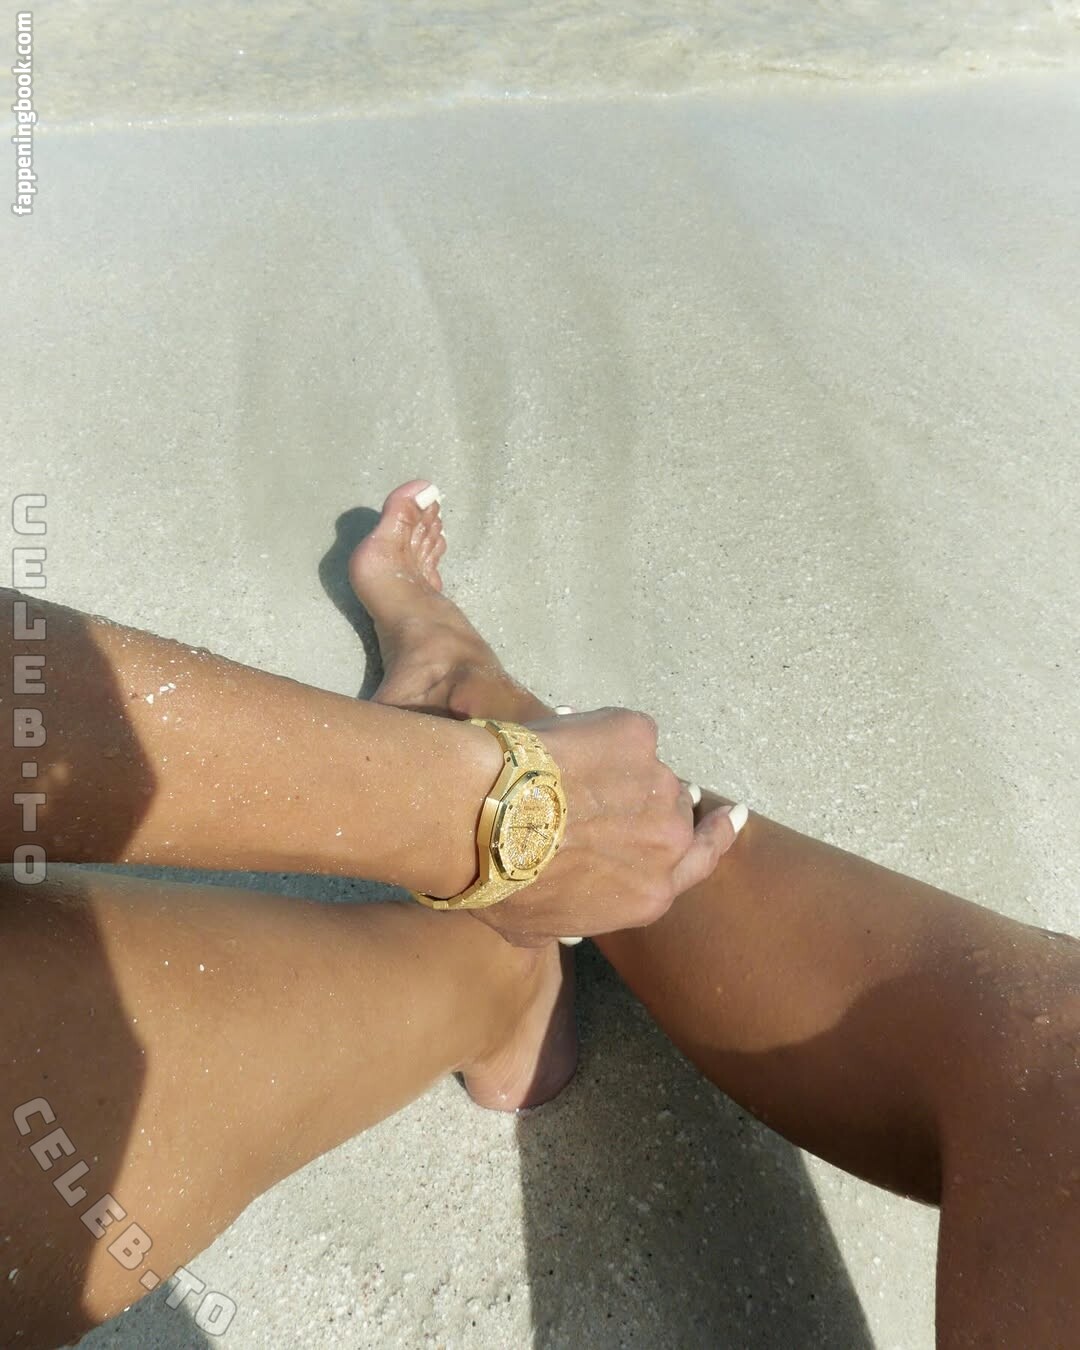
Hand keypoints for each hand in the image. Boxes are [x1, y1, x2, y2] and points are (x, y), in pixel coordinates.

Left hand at [473, 708, 741, 946]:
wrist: (485, 819)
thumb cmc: (502, 882)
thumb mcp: (538, 930)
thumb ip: (568, 924)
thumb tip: (567, 929)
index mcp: (650, 894)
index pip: (701, 861)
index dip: (717, 835)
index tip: (731, 813)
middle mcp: (668, 841)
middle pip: (677, 813)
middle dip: (656, 802)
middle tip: (629, 788)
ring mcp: (657, 784)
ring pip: (650, 771)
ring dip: (623, 769)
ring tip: (574, 769)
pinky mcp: (637, 736)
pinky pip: (629, 732)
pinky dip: (604, 733)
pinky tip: (566, 741)